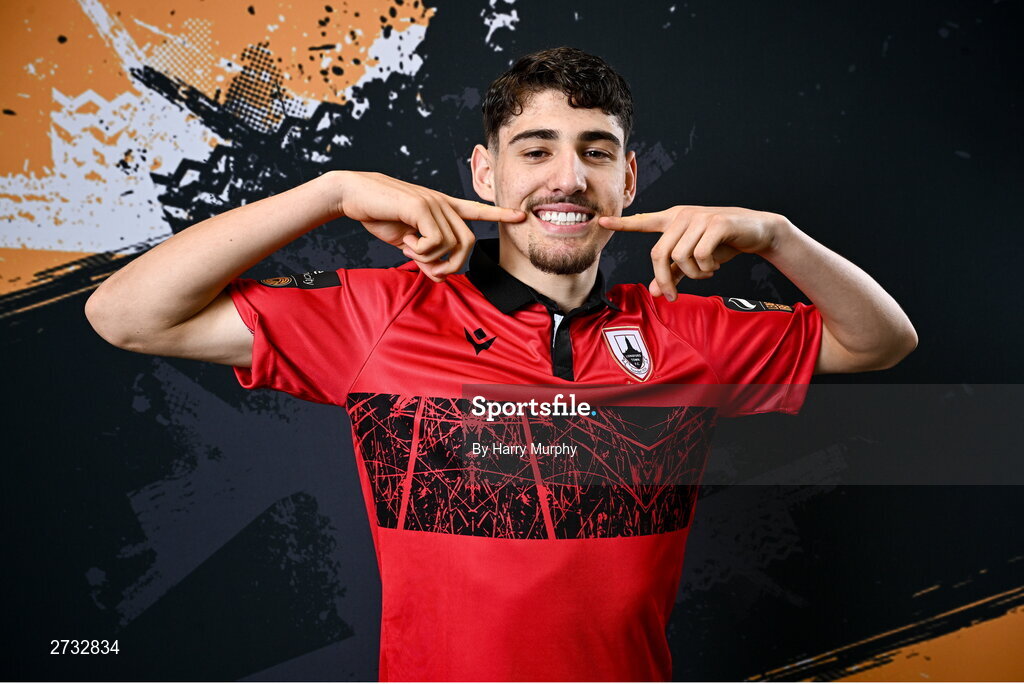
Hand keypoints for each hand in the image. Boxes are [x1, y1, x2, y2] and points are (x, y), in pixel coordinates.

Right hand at [333, 171, 525, 281]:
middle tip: (432, 272)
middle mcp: (442, 203)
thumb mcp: (407, 242)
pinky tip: (406, 243)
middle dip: (454, 265)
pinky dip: (421, 252)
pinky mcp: (422, 207)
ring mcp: (434, 203)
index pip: (476, 210)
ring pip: (453, 244)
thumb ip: (426, 258)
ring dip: (432, 259)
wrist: (353, 196)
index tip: (521, 215)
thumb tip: (439, 277)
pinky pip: (435, 241)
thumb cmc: (380, 215)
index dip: (499, 214)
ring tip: (411, 252)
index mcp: (441, 207)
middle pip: (468, 242)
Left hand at [598, 206, 785, 299]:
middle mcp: (682, 216)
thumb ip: (673, 273)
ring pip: (680, 257)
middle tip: (674, 296)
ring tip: (706, 272)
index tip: (601, 221)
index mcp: (673, 220)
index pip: (643, 221)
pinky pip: (700, 255)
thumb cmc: (723, 244)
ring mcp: (699, 218)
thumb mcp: (695, 260)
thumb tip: (655, 292)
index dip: (622, 224)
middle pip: (658, 254)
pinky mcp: (716, 223)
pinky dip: (706, 268)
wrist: (758, 230)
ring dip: (693, 274)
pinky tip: (716, 266)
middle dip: (665, 280)